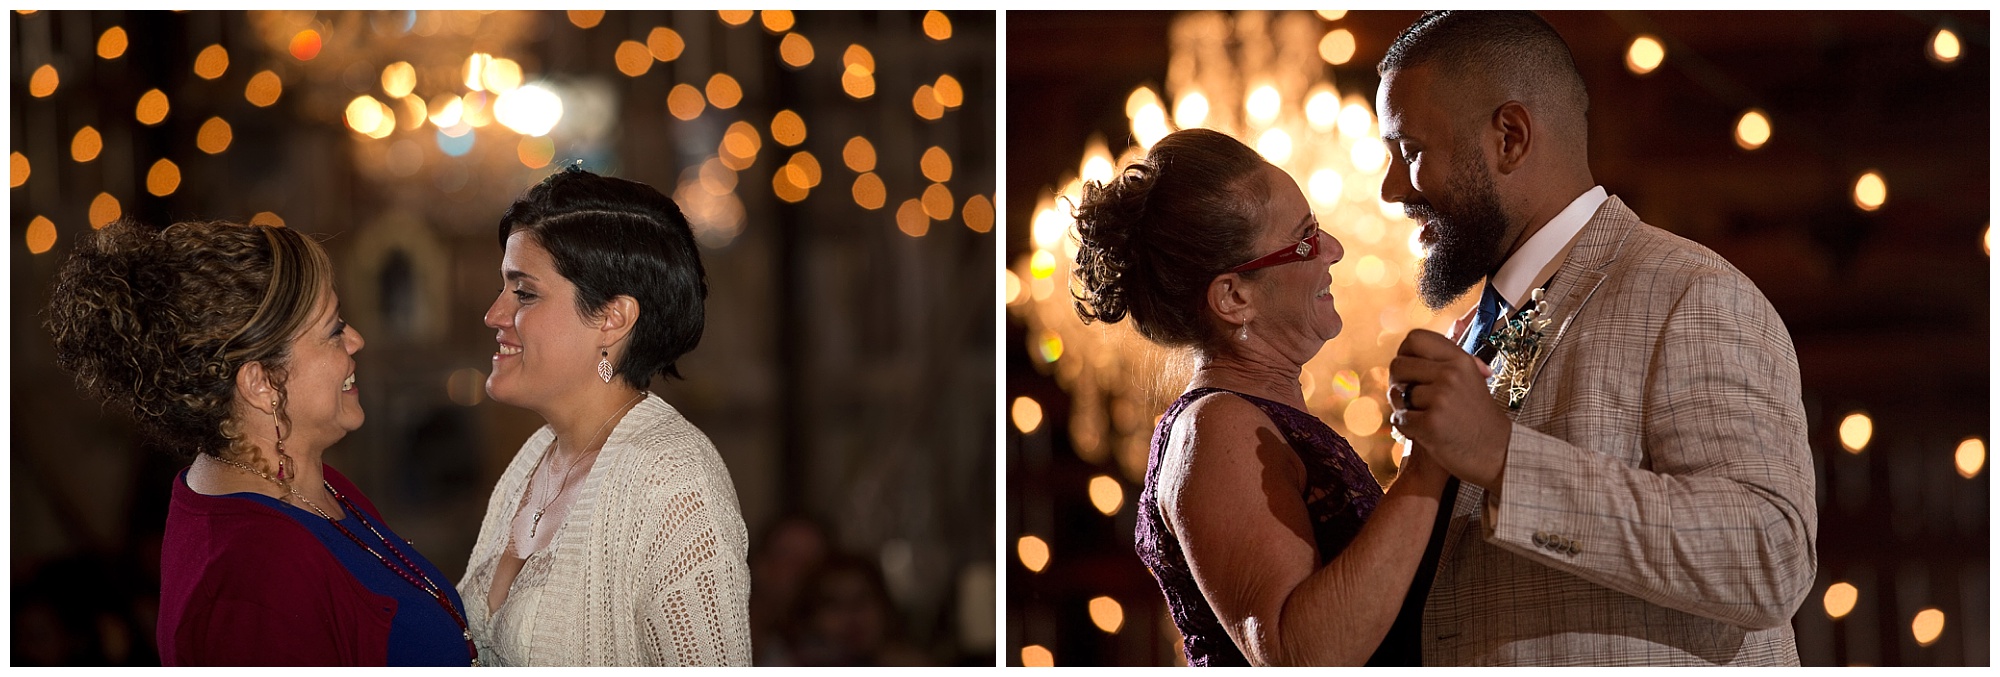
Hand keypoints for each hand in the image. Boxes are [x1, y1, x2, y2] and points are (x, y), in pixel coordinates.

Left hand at [1387, 329, 1511, 495]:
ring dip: (1403, 408)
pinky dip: (1406, 428)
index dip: (1405, 353)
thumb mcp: (1470, 379)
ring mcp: (1441, 398)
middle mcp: (1451, 374)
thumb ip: (1448, 360)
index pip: (1414, 339)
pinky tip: (1423, 432)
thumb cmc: (1477, 416)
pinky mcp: (1431, 423)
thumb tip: (1423, 337)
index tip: (1411, 370)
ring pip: (1397, 394)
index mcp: (1460, 360)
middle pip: (1398, 365)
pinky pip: (1399, 419)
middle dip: (1397, 383)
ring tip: (1422, 417)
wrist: (1497, 453)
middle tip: (1409, 398)